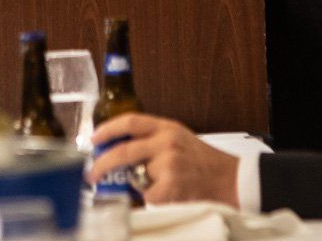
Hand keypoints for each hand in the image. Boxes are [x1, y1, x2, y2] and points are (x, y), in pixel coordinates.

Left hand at [86, 113, 239, 205]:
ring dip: (142, 185)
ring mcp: (167, 165)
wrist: (229, 179)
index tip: (93, 139)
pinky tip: (169, 193)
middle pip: (123, 151)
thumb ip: (153, 140)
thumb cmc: (203, 162)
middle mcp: (166, 142)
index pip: (130, 122)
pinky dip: (152, 198)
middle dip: (102, 165)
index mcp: (167, 127)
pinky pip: (147, 196)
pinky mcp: (169, 186)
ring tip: (162, 184)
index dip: (107, 129)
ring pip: (136, 177)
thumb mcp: (179, 139)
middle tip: (92, 174)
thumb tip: (119, 150)